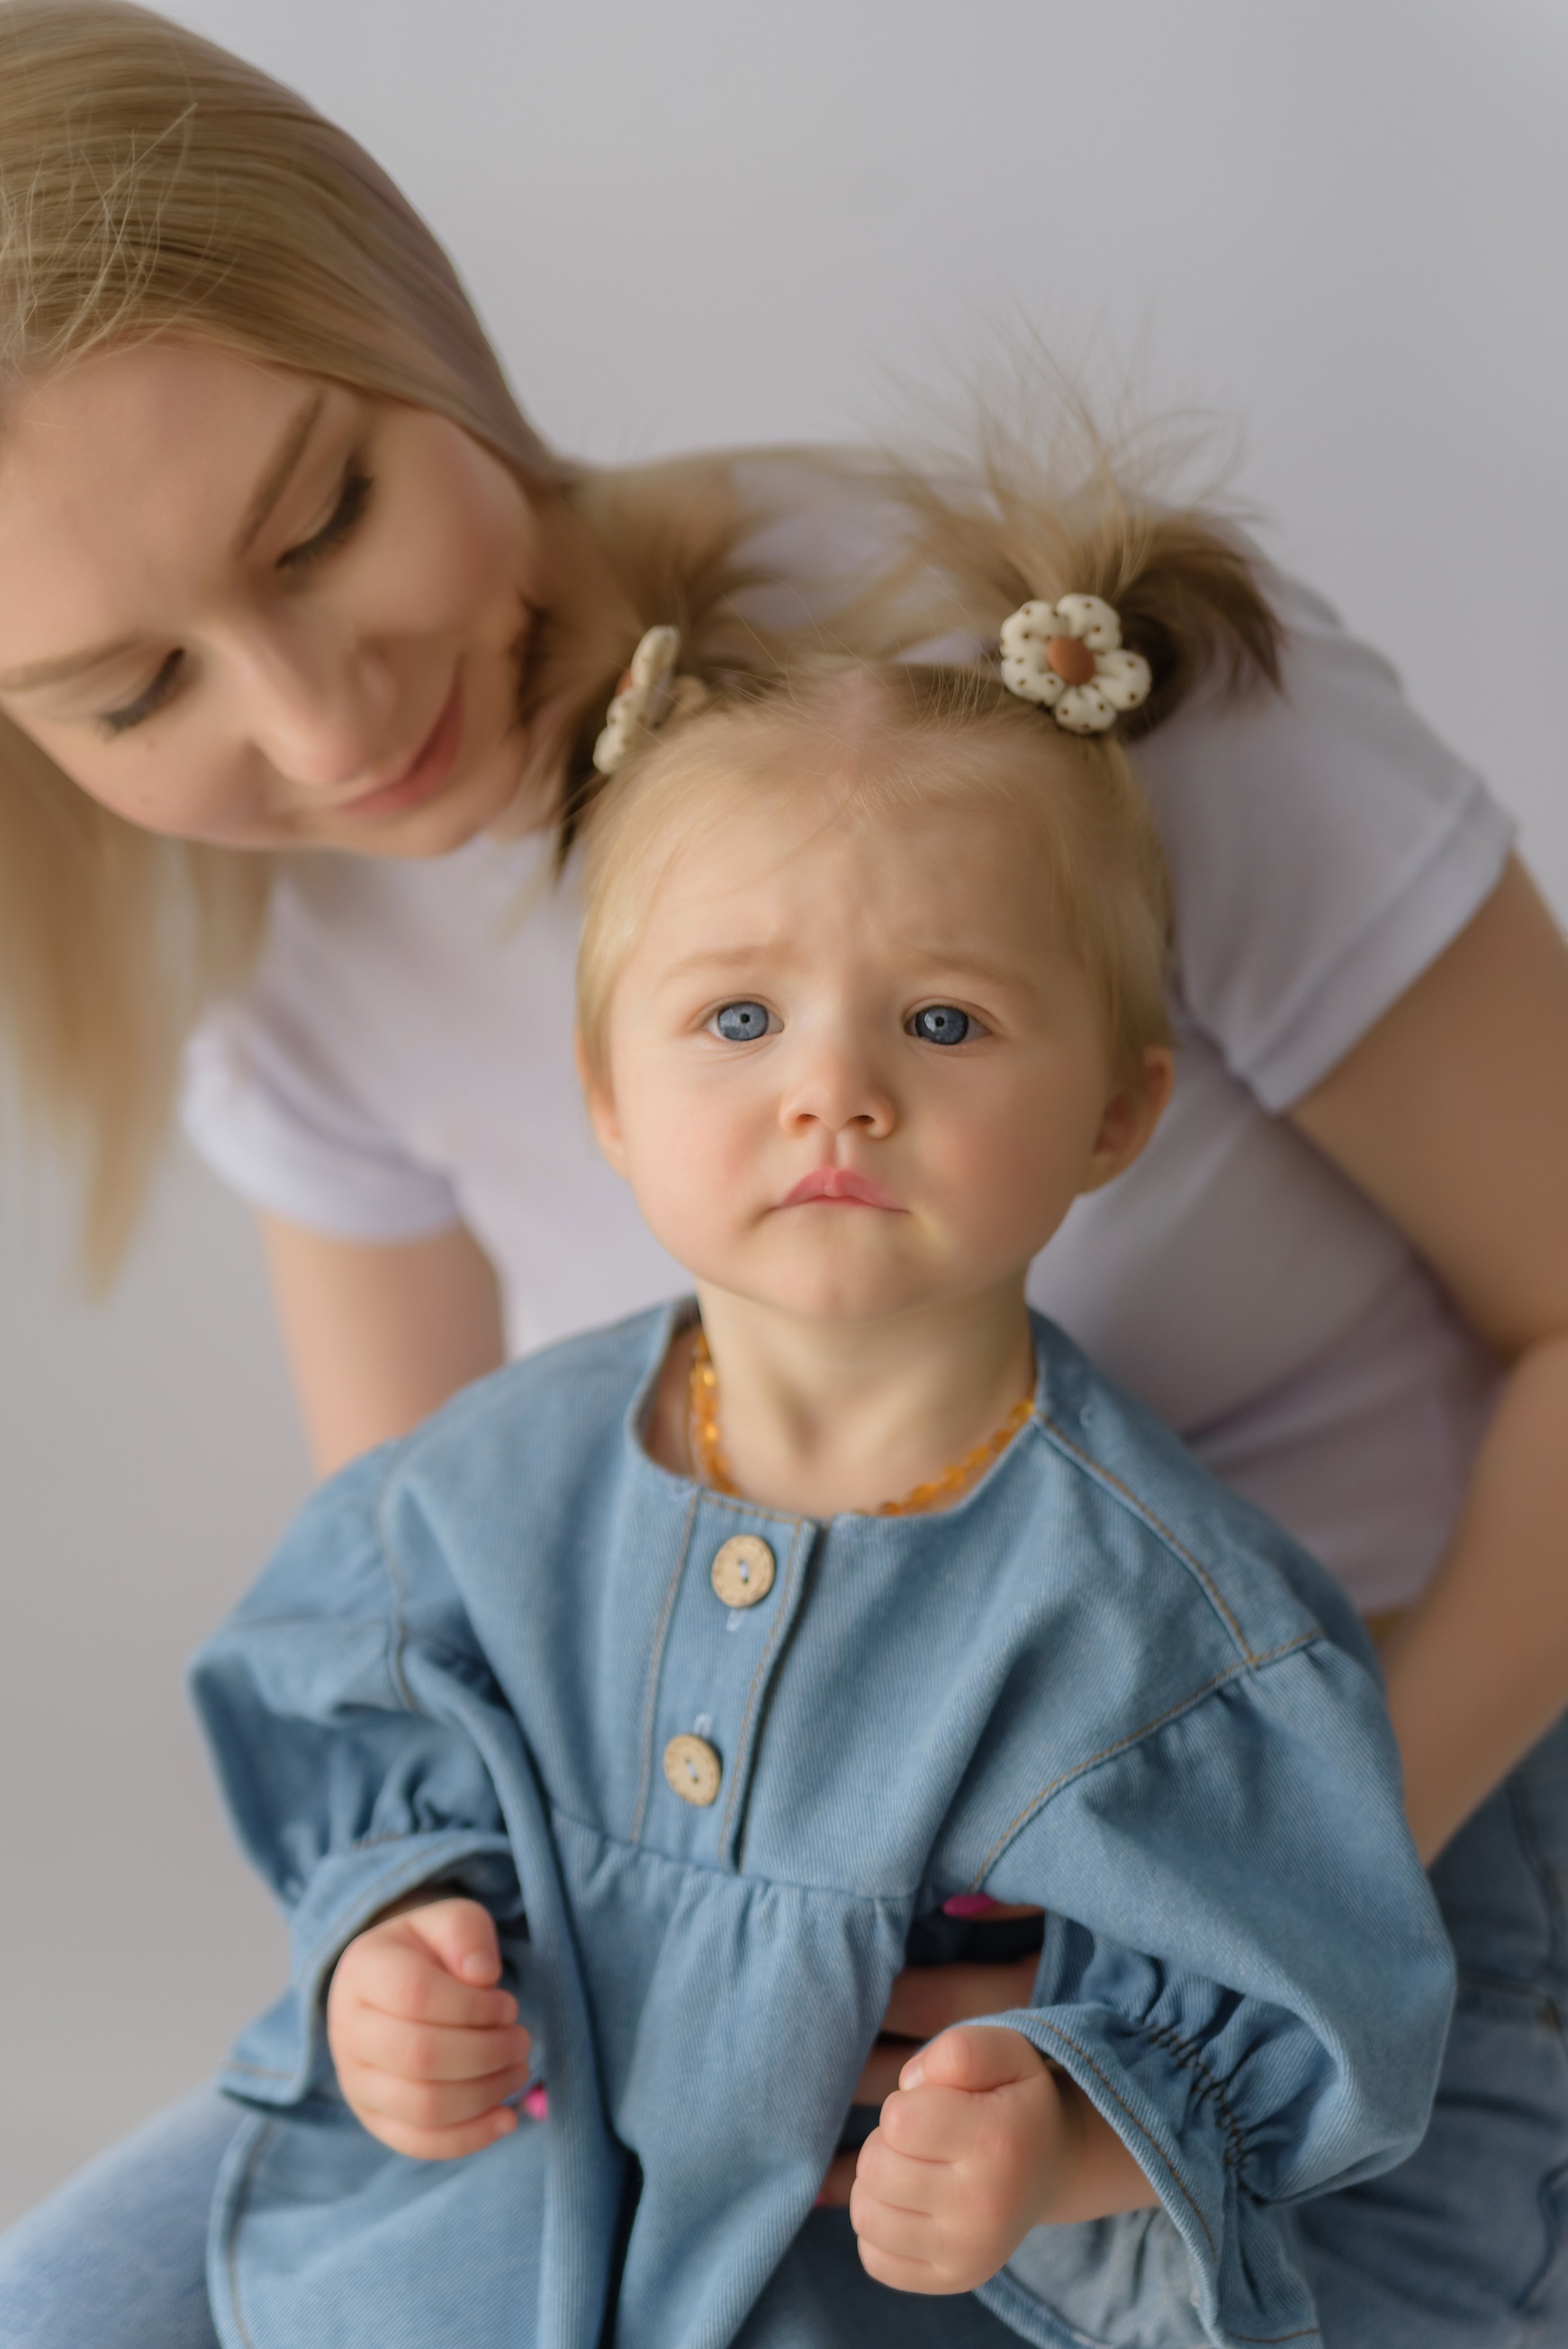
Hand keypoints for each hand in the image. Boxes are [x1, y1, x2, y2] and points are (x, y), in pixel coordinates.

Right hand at [326, 1895, 532, 2158]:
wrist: (394, 1986)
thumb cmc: (432, 1951)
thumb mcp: (451, 1920)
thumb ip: (467, 1935)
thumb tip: (482, 1977)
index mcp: (363, 1971)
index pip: (416, 1996)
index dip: (474, 2006)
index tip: (508, 2004)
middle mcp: (348, 2030)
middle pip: (420, 2056)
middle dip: (487, 2053)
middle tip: (522, 2041)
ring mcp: (356, 2081)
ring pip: (422, 2106)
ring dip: (485, 2094)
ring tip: (518, 2071)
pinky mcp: (374, 2119)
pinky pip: (418, 2142)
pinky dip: (469, 2138)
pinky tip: (506, 2119)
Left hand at [849, 2025, 1156, 2294]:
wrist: (1052, 2165)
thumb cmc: (1014, 2099)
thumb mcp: (1004, 2050)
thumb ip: (959, 2049)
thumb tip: (909, 2085)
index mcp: (998, 2143)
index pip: (897, 2120)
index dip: (904, 2102)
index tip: (933, 2105)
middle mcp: (986, 2210)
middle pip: (875, 2167)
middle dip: (887, 2141)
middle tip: (925, 2137)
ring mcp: (969, 2255)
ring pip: (866, 2214)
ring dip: (878, 2182)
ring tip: (915, 2167)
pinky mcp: (952, 2281)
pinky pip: (874, 2259)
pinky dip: (881, 2227)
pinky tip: (912, 2205)